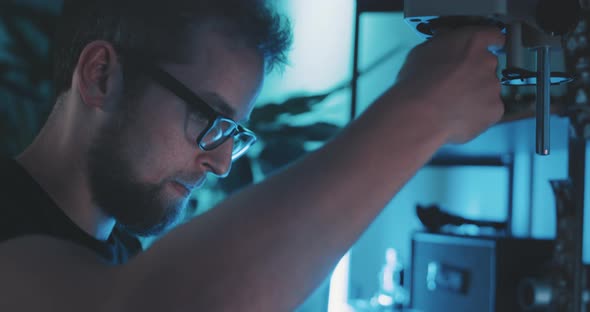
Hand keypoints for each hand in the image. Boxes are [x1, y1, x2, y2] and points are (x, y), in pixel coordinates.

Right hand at [395, 27, 504, 143]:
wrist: (419, 115)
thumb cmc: (415, 82)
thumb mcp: (423, 52)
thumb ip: (443, 45)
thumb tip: (447, 45)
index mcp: (472, 42)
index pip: (493, 35)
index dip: (490, 42)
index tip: (486, 49)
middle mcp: (487, 61)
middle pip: (488, 65)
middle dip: (475, 73)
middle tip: (456, 84)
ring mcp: (493, 87)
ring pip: (488, 89)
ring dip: (476, 94)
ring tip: (453, 105)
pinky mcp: (495, 109)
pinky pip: (489, 110)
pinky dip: (477, 113)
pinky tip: (459, 117)